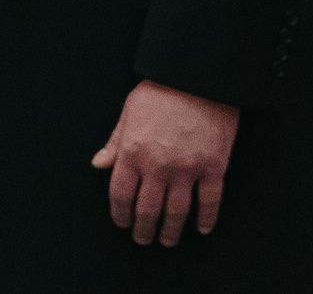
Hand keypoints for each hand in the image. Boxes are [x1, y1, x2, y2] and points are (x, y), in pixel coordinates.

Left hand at [91, 80, 239, 245]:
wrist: (201, 72)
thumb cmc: (163, 87)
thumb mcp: (130, 110)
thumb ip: (115, 140)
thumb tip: (99, 164)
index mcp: (133, 153)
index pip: (120, 196)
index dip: (120, 215)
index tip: (124, 223)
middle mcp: (158, 166)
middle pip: (147, 211)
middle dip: (144, 230)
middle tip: (145, 238)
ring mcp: (187, 168)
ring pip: (176, 212)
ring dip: (171, 231)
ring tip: (169, 239)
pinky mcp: (214, 166)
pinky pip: (210, 201)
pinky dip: (206, 218)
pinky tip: (202, 228)